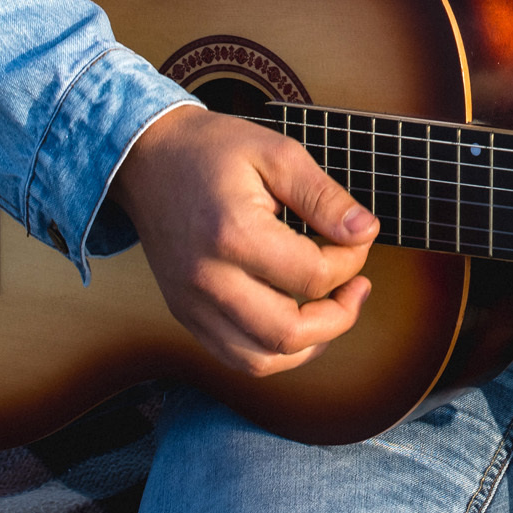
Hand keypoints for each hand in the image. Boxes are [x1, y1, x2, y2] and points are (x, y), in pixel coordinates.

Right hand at [111, 106, 378, 376]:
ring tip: (332, 309)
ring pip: (261, 361)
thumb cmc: (212, 151)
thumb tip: (365, 231)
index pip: (313, 276)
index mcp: (234, 234)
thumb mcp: (277, 154)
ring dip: (309, 344)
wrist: (147, 159)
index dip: (352, 261)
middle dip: (340, 316)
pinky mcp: (184, 313)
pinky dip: (274, 352)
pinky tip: (297, 321)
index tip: (358, 237)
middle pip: (289, 333)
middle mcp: (208, 279)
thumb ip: (324, 197)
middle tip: (357, 286)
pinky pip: (235, 357)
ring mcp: (191, 303)